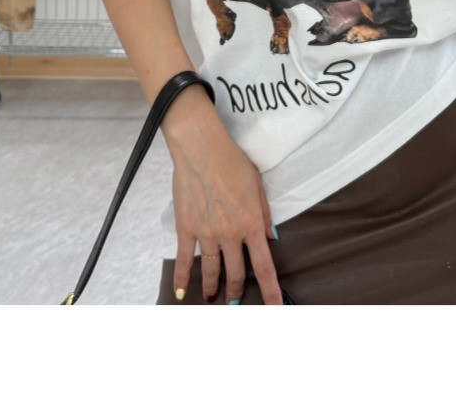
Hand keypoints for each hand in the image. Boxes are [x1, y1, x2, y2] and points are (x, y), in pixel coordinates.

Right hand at [169, 114, 281, 304]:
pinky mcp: (186, 227)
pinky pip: (183, 259)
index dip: (270, 291)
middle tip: (236, 301)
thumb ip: (265, 214)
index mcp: (251, 223)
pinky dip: (181, 278)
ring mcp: (206, 233)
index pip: (264, 266)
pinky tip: (181, 293)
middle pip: (236, 273)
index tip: (274, 308)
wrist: (202, 148)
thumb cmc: (232, 161)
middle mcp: (230, 233)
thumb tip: (270, 238)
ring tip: (212, 297)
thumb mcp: (258, 185)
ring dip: (212, 287)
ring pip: (211, 270)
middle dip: (237, 291)